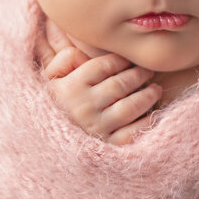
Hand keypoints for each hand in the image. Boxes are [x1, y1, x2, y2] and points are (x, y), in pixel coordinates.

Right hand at [35, 19, 160, 143]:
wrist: (44, 146)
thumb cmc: (51, 108)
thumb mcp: (48, 82)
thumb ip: (63, 61)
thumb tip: (80, 52)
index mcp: (70, 88)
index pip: (103, 66)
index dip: (121, 60)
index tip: (128, 60)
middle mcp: (84, 107)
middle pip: (120, 84)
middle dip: (139, 75)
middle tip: (148, 71)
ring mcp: (97, 128)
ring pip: (130, 107)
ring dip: (147, 96)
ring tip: (155, 89)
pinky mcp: (107, 146)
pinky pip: (132, 132)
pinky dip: (145, 121)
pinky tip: (152, 113)